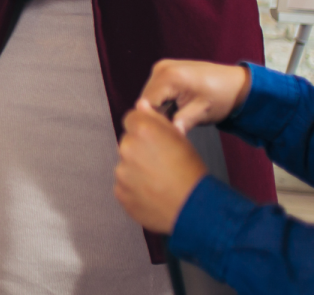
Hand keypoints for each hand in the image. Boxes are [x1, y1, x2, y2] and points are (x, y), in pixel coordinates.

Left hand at [115, 99, 208, 232]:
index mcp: (143, 130)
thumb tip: (141, 106)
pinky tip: (153, 192)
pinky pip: (124, 186)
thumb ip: (156, 119)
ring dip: (137, 170)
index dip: (144, 129)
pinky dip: (135, 189)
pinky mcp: (120, 192)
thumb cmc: (191, 172)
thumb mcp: (179, 138)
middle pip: (128, 142)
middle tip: (161, 163)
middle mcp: (128, 148)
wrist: (193, 208)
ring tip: (159, 180)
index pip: (131, 119)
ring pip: (125, 165)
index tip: (154, 139)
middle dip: (140, 150)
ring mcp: (122, 172)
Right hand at [139, 59, 252, 132]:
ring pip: (149, 96)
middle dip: (155, 116)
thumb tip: (162, 135)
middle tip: (171, 129)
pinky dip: (162, 103)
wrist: (237, 84)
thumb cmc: (222, 97)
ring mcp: (162, 67)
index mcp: (169, 76)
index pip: (145, 104)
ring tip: (175, 120)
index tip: (163, 134)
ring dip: (158, 110)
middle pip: (145, 99)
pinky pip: (156, 91)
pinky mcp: (166, 70)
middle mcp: (161, 68)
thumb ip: (179, 122)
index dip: (152, 121)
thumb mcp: (201, 113)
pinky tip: (175, 111)